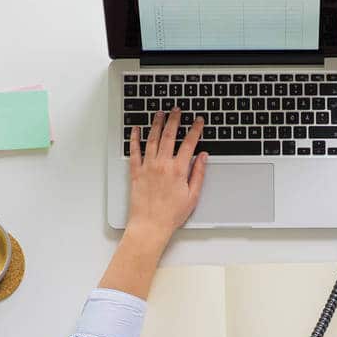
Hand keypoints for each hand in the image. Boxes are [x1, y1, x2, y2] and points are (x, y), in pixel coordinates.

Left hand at [126, 107, 207, 244]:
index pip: (189, 144)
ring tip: (159, 113)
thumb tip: (203, 157)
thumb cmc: (171, 215)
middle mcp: (162, 165)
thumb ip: (198, 174)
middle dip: (174, 120)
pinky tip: (137, 129)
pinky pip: (134, 151)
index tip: (198, 121)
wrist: (150, 226)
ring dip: (156, 124)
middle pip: (169, 136)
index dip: (195, 130)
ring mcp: (147, 167)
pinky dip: (135, 138)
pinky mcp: (135, 172)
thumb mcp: (192, 196)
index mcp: (178, 170)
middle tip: (177, 110)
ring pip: (152, 139)